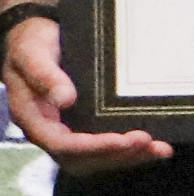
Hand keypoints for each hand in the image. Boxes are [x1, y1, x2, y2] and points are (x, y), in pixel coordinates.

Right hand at [4, 11, 166, 173]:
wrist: (38, 37)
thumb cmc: (32, 43)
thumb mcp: (32, 53)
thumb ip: (43, 75)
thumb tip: (65, 99)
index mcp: (32, 118)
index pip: (61, 145)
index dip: (93, 147)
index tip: (122, 140)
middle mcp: (50, 130)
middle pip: (82, 159)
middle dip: (116, 155)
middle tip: (147, 142)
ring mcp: (68, 131)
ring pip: (97, 158)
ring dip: (130, 157)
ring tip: (159, 149)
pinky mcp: (85, 126)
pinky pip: (107, 147)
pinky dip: (132, 150)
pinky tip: (158, 146)